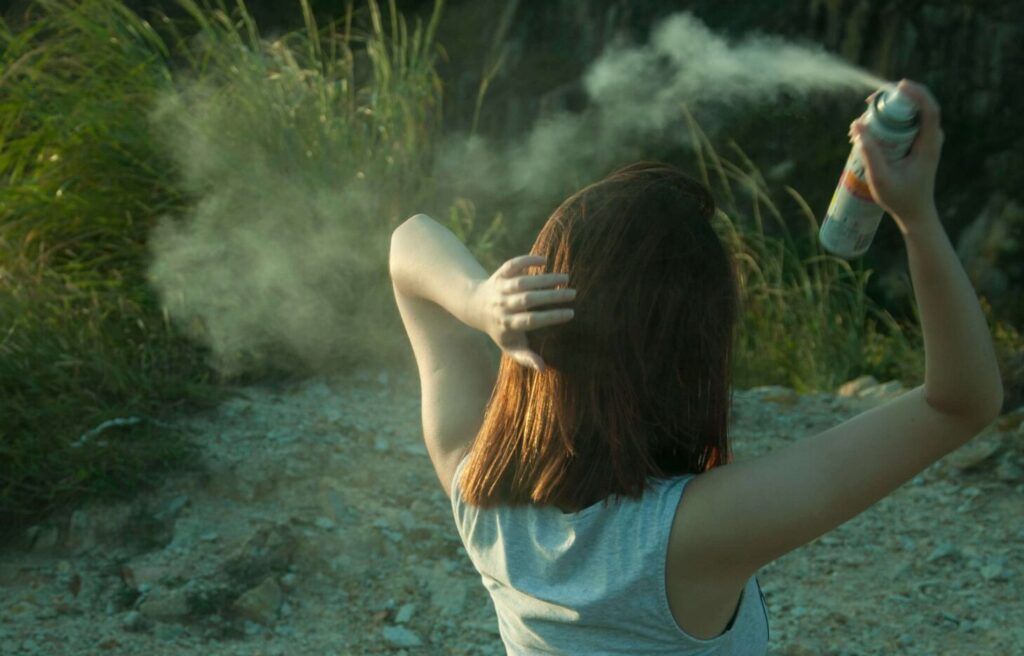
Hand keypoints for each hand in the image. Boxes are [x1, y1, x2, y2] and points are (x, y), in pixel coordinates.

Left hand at [471, 255, 575, 371]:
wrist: (474, 306)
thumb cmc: (499, 329)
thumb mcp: (509, 346)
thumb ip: (525, 357)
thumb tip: (543, 368)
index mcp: (506, 324)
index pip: (530, 321)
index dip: (550, 317)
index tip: (570, 314)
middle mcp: (502, 305)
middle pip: (528, 299)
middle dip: (551, 296)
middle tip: (573, 294)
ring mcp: (500, 288)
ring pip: (523, 281)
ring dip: (544, 279)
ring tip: (565, 278)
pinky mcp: (500, 274)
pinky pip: (513, 265)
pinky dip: (527, 260)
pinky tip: (544, 261)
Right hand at [851, 79, 944, 230]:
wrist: (915, 213)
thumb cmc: (900, 199)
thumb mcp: (881, 179)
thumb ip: (869, 153)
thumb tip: (857, 125)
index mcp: (929, 145)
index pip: (929, 110)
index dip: (916, 93)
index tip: (897, 86)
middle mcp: (931, 138)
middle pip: (917, 106)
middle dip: (893, 99)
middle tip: (867, 103)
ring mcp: (925, 140)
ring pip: (909, 114)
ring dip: (887, 111)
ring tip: (861, 124)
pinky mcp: (917, 144)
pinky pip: (903, 124)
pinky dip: (887, 121)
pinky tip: (867, 130)